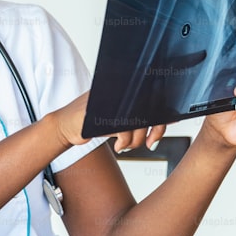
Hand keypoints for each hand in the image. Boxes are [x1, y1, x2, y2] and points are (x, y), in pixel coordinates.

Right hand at [46, 91, 167, 152]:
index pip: (152, 99)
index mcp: (124, 89)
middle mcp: (118, 91)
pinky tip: (118, 146)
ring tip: (125, 146)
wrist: (65, 126)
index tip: (164, 129)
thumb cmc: (92, 122)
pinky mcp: (102, 113)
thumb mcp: (117, 117)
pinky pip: (125, 131)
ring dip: (135, 141)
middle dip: (154, 131)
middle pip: (148, 111)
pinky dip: (124, 143)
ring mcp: (110, 101)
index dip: (163, 115)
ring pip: (138, 124)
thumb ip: (138, 116)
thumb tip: (169, 116)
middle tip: (150, 143)